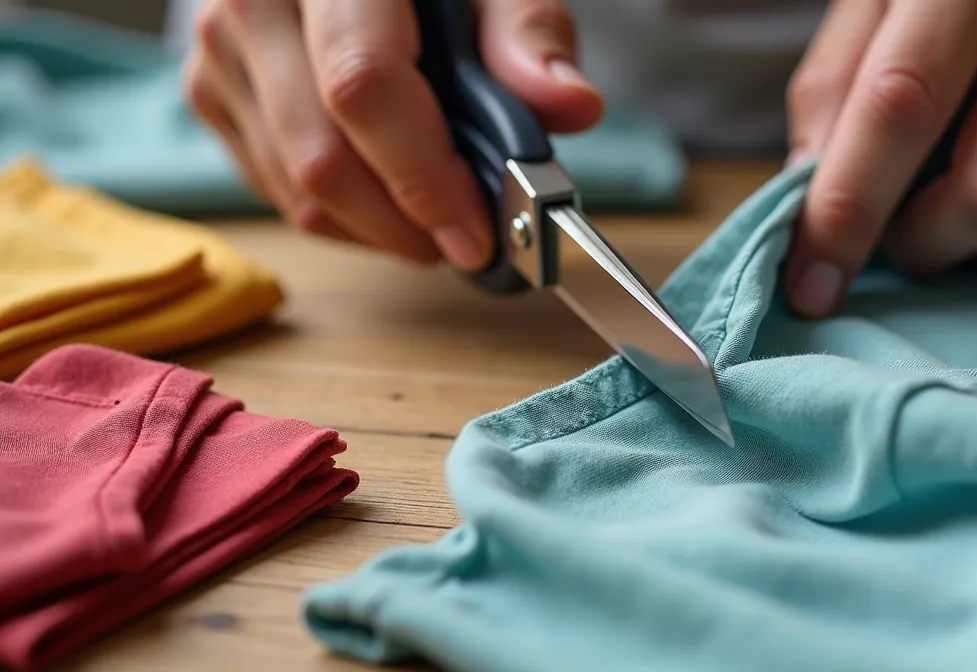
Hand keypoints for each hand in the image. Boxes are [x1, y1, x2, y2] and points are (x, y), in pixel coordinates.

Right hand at [183, 0, 603, 268]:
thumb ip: (530, 35)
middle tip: (468, 242)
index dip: (422, 175)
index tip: (477, 229)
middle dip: (406, 224)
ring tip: (437, 217)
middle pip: (321, 158)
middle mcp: (255, 4)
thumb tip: (571, 105)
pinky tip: (388, 197)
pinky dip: (343, 218)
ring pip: (296, 190)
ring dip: (379, 230)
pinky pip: (275, 191)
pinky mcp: (210, 92)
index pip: (363, 85)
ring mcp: (221, 51)